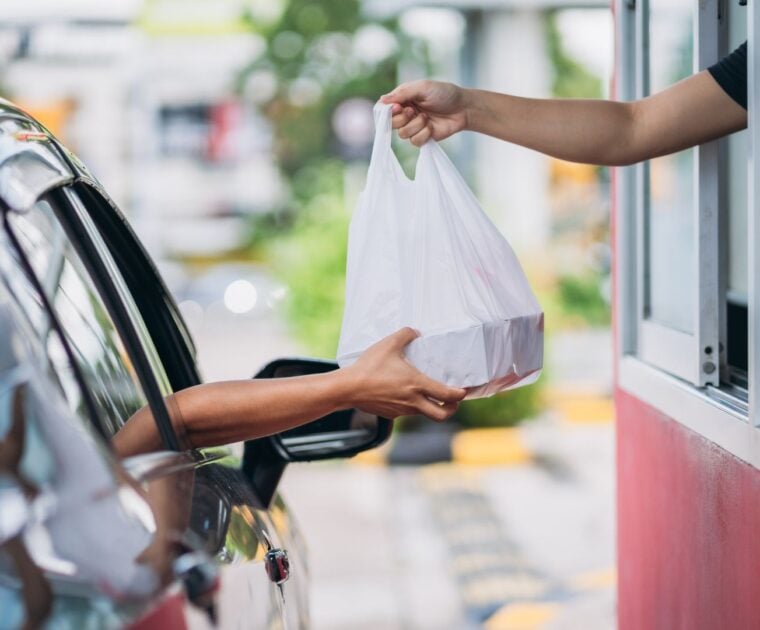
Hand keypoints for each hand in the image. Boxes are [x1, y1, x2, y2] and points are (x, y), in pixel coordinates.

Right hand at [344, 327, 465, 420]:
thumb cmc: (369, 367)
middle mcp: (413, 401)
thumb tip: (415, 332)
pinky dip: (411, 405)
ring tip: (427, 393)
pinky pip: (406, 412)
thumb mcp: (388, 344)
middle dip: (452, 409)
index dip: (460, 394)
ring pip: (423, 413)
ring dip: (430, 406)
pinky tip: (403, 393)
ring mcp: (401, 411)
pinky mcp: (390, 414)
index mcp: (416, 385)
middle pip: (442, 415)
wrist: (348, 389)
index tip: (464, 390)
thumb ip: (405, 334)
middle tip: (452, 401)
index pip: (448, 395)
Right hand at [381, 81, 469, 145]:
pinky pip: (414, 142)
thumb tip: (382, 101)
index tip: (398, 107)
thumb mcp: (423, 87)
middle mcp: (406, 114)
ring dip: (415, 125)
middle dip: (402, 119)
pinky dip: (423, 134)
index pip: (385, 110)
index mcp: (403, 100)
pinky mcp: (422, 137)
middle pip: (391, 124)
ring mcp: (414, 127)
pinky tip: (431, 127)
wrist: (463, 108)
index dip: (388, 112)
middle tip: (413, 111)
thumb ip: (402, 93)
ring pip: (403, 134)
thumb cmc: (444, 93)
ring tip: (426, 117)